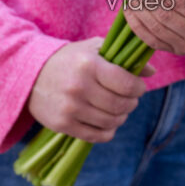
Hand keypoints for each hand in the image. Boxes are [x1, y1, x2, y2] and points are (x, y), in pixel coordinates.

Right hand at [28, 37, 153, 142]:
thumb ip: (124, 58)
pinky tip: (109, 122)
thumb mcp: (95, 49)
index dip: (138, 88)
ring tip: (119, 109)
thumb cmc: (71, 58)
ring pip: (111, 122)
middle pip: (120, 105)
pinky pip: (96, 136)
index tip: (139, 86)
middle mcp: (79, 86)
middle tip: (130, 98)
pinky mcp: (62, 124)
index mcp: (90, 64)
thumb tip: (152, 71)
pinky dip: (109, 131)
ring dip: (122, 117)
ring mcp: (70, 107)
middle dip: (132, 103)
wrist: (31, 74)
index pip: (126, 84)